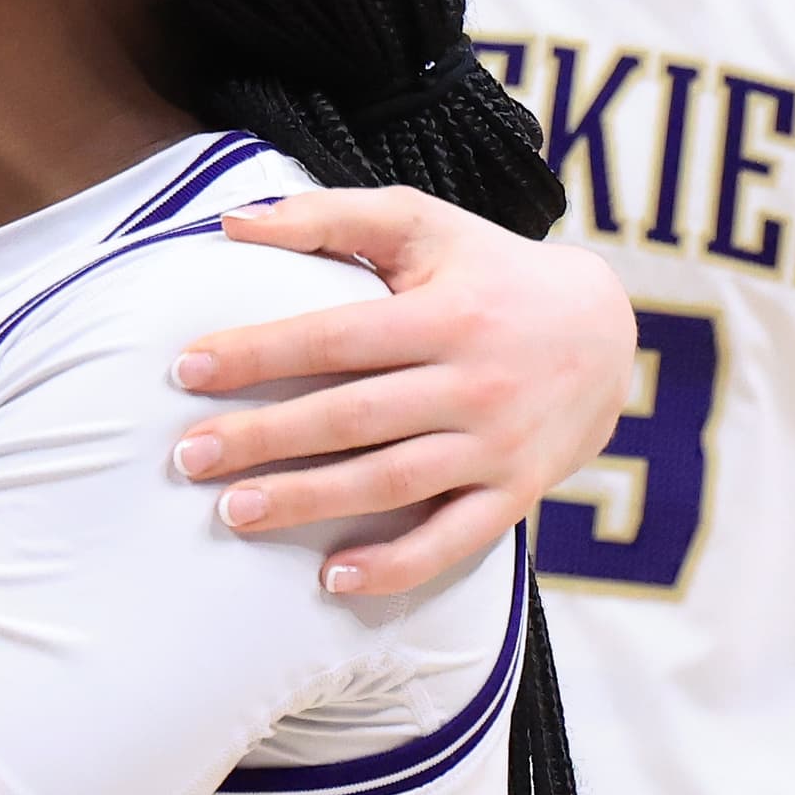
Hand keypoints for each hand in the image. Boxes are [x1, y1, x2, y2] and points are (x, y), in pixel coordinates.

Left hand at [174, 188, 635, 595]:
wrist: (608, 331)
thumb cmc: (489, 271)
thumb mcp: (422, 224)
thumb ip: (329, 216)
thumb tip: (232, 224)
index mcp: (447, 314)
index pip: (334, 337)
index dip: (257, 354)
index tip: (186, 370)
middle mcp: (475, 383)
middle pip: (352, 418)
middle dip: (264, 438)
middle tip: (188, 456)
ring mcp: (498, 445)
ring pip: (391, 482)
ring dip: (309, 503)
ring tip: (232, 513)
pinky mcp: (516, 493)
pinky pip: (454, 540)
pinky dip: (396, 565)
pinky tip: (334, 578)